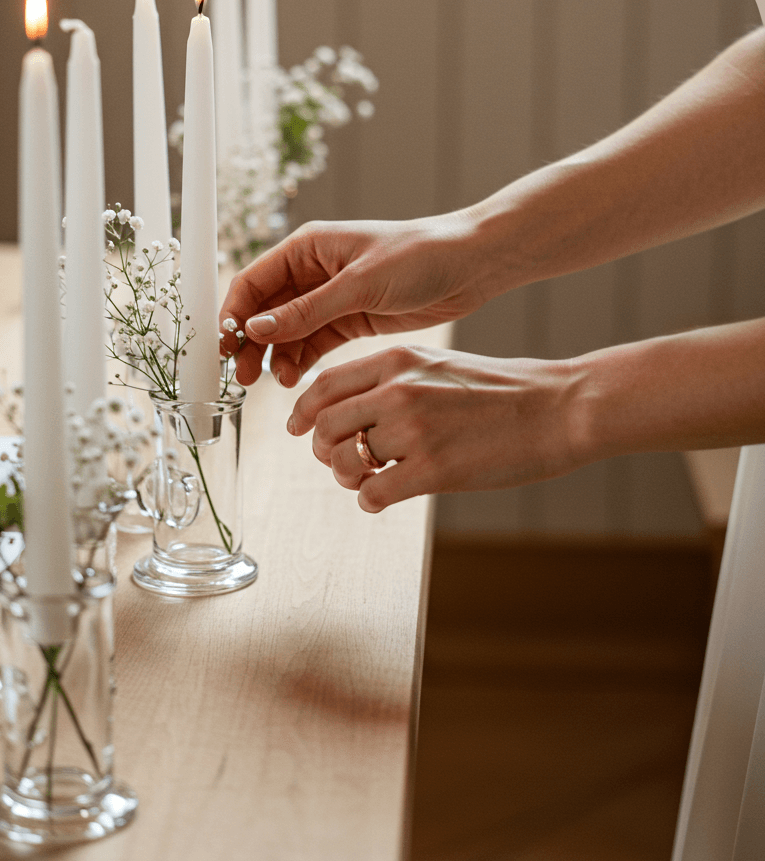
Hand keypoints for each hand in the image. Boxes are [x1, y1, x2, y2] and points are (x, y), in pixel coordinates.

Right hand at [220, 215, 481, 385]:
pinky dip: (300, 360)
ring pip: (286, 331)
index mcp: (308, 247)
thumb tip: (256, 328)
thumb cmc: (418, 257)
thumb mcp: (359, 285)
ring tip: (274, 383)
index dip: (234, 313)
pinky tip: (294, 379)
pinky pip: (312, 342)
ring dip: (275, 355)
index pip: (254, 281)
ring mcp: (331, 297)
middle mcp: (313, 271)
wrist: (469, 267)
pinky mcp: (350, 319)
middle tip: (242, 375)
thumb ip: (306, 310)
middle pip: (265, 310)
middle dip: (250, 342)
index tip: (224, 346)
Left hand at [286, 345, 578, 511]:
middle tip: (342, 461)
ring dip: (347, 477)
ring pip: (343, 460)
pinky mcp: (434, 469)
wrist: (559, 407)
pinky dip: (369, 500)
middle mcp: (398, 390)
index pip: (323, 385)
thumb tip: (352, 410)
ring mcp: (414, 429)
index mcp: (397, 360)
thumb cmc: (503, 391)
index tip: (300, 430)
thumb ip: (393, 381)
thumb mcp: (439, 366)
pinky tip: (385, 497)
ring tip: (368, 479)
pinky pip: (372, 492)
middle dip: (324, 450)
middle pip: (324, 425)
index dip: (303, 412)